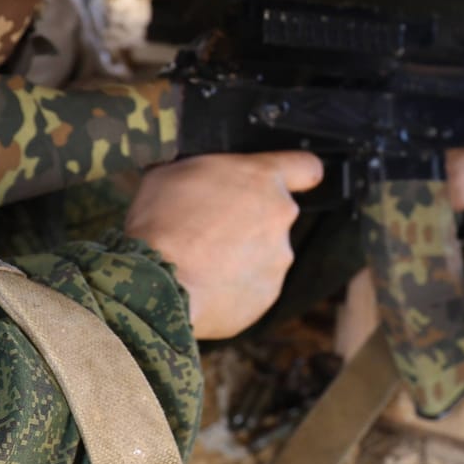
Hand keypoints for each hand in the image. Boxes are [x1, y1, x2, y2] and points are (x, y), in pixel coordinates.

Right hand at [124, 152, 323, 338]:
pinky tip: (204, 284)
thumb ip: (204, 171)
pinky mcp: (267, 295)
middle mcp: (280, 217)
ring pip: (264, 253)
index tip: (286, 180)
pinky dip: (234, 286)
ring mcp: (277, 259)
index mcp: (262, 178)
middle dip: (249, 220)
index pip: (307, 167)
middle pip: (275, 214)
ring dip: (241, 255)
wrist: (157, 283)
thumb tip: (197, 177)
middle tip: (211, 229)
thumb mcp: (171, 173)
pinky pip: (253, 286)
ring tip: (201, 262)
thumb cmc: (161, 222)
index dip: (296, 173)